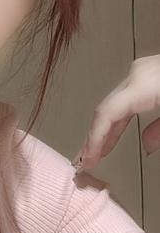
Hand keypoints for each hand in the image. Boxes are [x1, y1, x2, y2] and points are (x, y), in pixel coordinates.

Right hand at [71, 55, 159, 172]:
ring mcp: (141, 71)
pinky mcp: (148, 72)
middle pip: (106, 110)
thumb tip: (147, 145)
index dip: (94, 139)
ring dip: (104, 130)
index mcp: (141, 84)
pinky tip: (113, 133)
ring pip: (114, 104)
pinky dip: (118, 118)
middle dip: (93, 138)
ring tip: (95, 152)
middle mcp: (136, 75)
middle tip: (84, 161)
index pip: (107, 114)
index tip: (87, 161)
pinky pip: (126, 98)